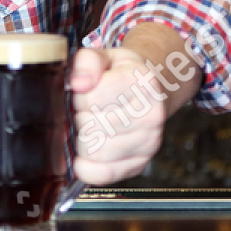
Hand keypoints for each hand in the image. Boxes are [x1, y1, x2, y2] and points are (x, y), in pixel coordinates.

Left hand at [68, 46, 166, 184]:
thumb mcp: (103, 56)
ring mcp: (149, 142)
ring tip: (92, 125)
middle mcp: (151, 115)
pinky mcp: (140, 163)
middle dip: (80, 118)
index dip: (79, 96)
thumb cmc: (120, 74)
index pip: (92, 99)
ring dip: (83, 140)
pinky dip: (88, 168)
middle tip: (87, 110)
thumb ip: (87, 61)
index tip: (85, 92)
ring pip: (95, 152)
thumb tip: (79, 83)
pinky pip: (104, 174)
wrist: (149, 91)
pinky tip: (87, 153)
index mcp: (142, 83)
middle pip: (91, 127)